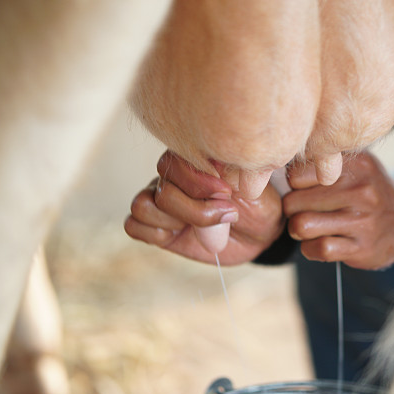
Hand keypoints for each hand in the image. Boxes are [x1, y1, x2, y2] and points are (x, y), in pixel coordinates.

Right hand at [124, 151, 284, 265]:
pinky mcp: (157, 228)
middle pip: (161, 189)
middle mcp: (171, 178)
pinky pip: (133, 225)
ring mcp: (161, 202)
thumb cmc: (257, 204)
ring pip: (142, 206)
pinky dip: (155, 233)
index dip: (197, 182)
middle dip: (194, 208)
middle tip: (226, 213)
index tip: (227, 192)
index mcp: (192, 159)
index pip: (173, 163)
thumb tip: (212, 167)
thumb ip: (229, 173)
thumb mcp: (251, 186)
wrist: (260, 234)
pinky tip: (180, 234)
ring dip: (174, 220)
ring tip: (203, 227)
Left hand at [283, 151, 393, 269]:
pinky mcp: (361, 248)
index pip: (297, 174)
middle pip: (294, 201)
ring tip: (307, 227)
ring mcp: (362, 221)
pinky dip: (310, 249)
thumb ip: (325, 163)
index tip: (302, 189)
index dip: (293, 185)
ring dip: (298, 230)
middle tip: (301, 211)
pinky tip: (318, 243)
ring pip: (302, 225)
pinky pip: (318, 248)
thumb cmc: (370, 191)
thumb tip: (280, 168)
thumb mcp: (357, 166)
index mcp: (356, 166)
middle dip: (291, 209)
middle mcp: (361, 191)